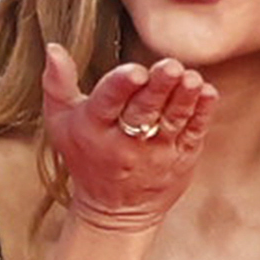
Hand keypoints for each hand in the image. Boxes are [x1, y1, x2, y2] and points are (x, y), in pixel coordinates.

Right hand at [40, 43, 214, 231]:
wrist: (114, 211)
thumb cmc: (86, 157)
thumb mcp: (60, 122)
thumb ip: (57, 83)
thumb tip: (54, 47)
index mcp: (93, 128)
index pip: (107, 102)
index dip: (121, 86)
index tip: (135, 71)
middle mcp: (124, 143)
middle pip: (143, 110)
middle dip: (158, 88)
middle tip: (171, 66)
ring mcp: (156, 152)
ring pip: (171, 120)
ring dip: (183, 99)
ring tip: (191, 79)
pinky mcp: (181, 158)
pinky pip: (193, 133)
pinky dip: (201, 113)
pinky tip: (206, 93)